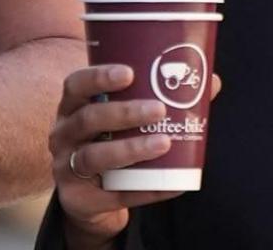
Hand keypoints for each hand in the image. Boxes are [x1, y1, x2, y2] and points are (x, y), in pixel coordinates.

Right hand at [49, 64, 220, 248]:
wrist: (91, 197)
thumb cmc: (111, 143)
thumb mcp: (122, 121)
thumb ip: (159, 99)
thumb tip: (211, 82)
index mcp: (71, 108)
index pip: (75, 85)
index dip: (98, 77)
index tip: (129, 72)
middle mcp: (62, 135)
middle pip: (87, 119)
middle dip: (124, 113)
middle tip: (159, 109)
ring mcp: (66, 168)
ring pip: (93, 157)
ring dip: (130, 149)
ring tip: (163, 143)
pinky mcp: (78, 200)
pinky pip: (113, 196)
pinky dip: (144, 190)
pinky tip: (170, 184)